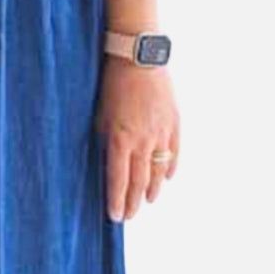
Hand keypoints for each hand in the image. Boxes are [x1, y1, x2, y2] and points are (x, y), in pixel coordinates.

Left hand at [93, 56, 179, 221]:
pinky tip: (166, 178)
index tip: (114, 217)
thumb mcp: (100, 113)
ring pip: (159, 172)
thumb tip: (106, 160)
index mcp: (120, 139)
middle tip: (128, 216)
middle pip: (139, 181)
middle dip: (133, 202)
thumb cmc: (112, 82)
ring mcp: (161, 133)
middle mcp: (142, 141)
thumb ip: (104, 139)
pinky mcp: (174, 123)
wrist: (139, 56)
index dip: (116, 201)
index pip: (118, 180)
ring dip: (152, 190)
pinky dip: (170, 168)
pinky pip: (174, 153)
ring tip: (147, 201)